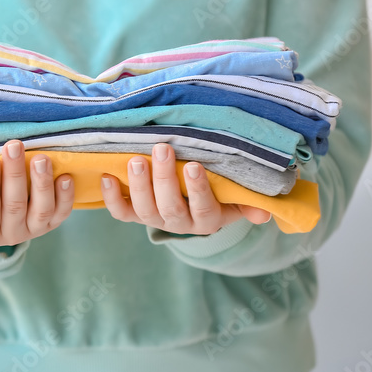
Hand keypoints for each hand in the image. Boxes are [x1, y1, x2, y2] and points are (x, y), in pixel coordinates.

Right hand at [0, 140, 74, 245]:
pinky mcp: (51, 223)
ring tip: (41, 158)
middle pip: (14, 205)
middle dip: (14, 174)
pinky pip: (61, 213)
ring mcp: (33, 229)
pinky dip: (66, 196)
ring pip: (41, 209)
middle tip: (14, 145)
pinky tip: (65, 176)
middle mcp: (11, 234)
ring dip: (42, 183)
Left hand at [100, 143, 271, 235]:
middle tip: (162, 148)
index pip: (203, 208)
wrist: (195, 204)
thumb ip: (249, 203)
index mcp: (208, 220)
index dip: (198, 189)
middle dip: (164, 178)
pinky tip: (107, 176)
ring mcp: (155, 219)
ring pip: (144, 209)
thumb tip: (265, 214)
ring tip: (136, 159)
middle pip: (169, 207)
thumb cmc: (221, 192)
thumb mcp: (237, 197)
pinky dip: (111, 197)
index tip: (193, 166)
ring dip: (138, 184)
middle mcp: (180, 223)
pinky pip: (121, 212)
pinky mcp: (135, 214)